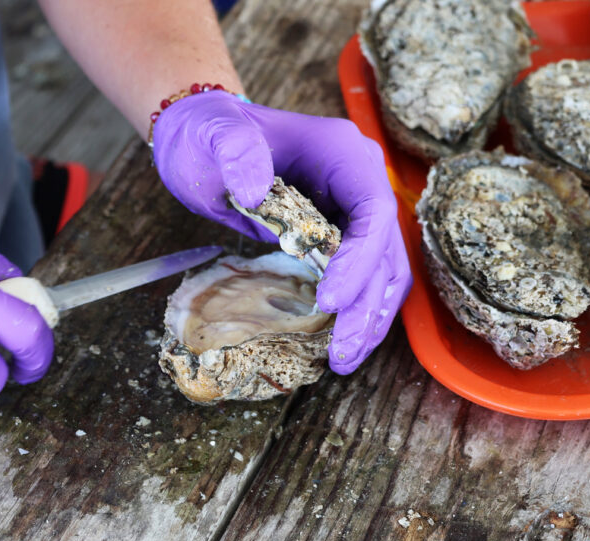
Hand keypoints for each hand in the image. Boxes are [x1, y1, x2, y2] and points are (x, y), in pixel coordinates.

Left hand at [152, 90, 411, 373]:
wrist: (203, 133)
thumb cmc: (209, 134)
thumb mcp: (214, 137)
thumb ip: (236, 153)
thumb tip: (254, 191)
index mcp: (343, 153)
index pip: (373, 212)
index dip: (359, 261)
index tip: (328, 302)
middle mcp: (361, 179)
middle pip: (385, 249)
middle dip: (367, 305)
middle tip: (342, 353)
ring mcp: (354, 206)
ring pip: (384, 269)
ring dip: (370, 316)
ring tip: (344, 359)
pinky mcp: (340, 231)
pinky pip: (364, 274)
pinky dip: (358, 307)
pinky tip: (340, 339)